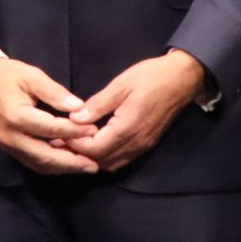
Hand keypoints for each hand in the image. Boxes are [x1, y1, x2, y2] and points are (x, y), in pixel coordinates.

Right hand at [0, 58, 97, 174]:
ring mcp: (9, 146)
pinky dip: (52, 165)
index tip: (94, 131)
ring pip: (40, 164)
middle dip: (71, 162)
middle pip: (45, 156)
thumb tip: (79, 107)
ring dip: (64, 167)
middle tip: (94, 164)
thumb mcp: (32, 76)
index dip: (74, 131)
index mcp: (16, 116)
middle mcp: (11, 137)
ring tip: (86, 166)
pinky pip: (34, 162)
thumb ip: (55, 92)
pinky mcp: (11, 150)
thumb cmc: (8, 76)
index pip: (51, 128)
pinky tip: (68, 162)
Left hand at [65, 50, 204, 171]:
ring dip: (93, 157)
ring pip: (113, 164)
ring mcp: (143, 146)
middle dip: (80, 154)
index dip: (74, 145)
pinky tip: (97, 143)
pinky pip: (123, 159)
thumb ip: (98, 104)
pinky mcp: (147, 144)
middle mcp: (136, 143)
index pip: (94, 148)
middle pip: (102, 161)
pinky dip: (107, 156)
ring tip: (76, 143)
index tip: (57, 137)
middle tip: (62, 141)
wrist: (183, 78)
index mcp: (127, 128)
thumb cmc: (151, 77)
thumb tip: (74, 118)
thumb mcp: (121, 84)